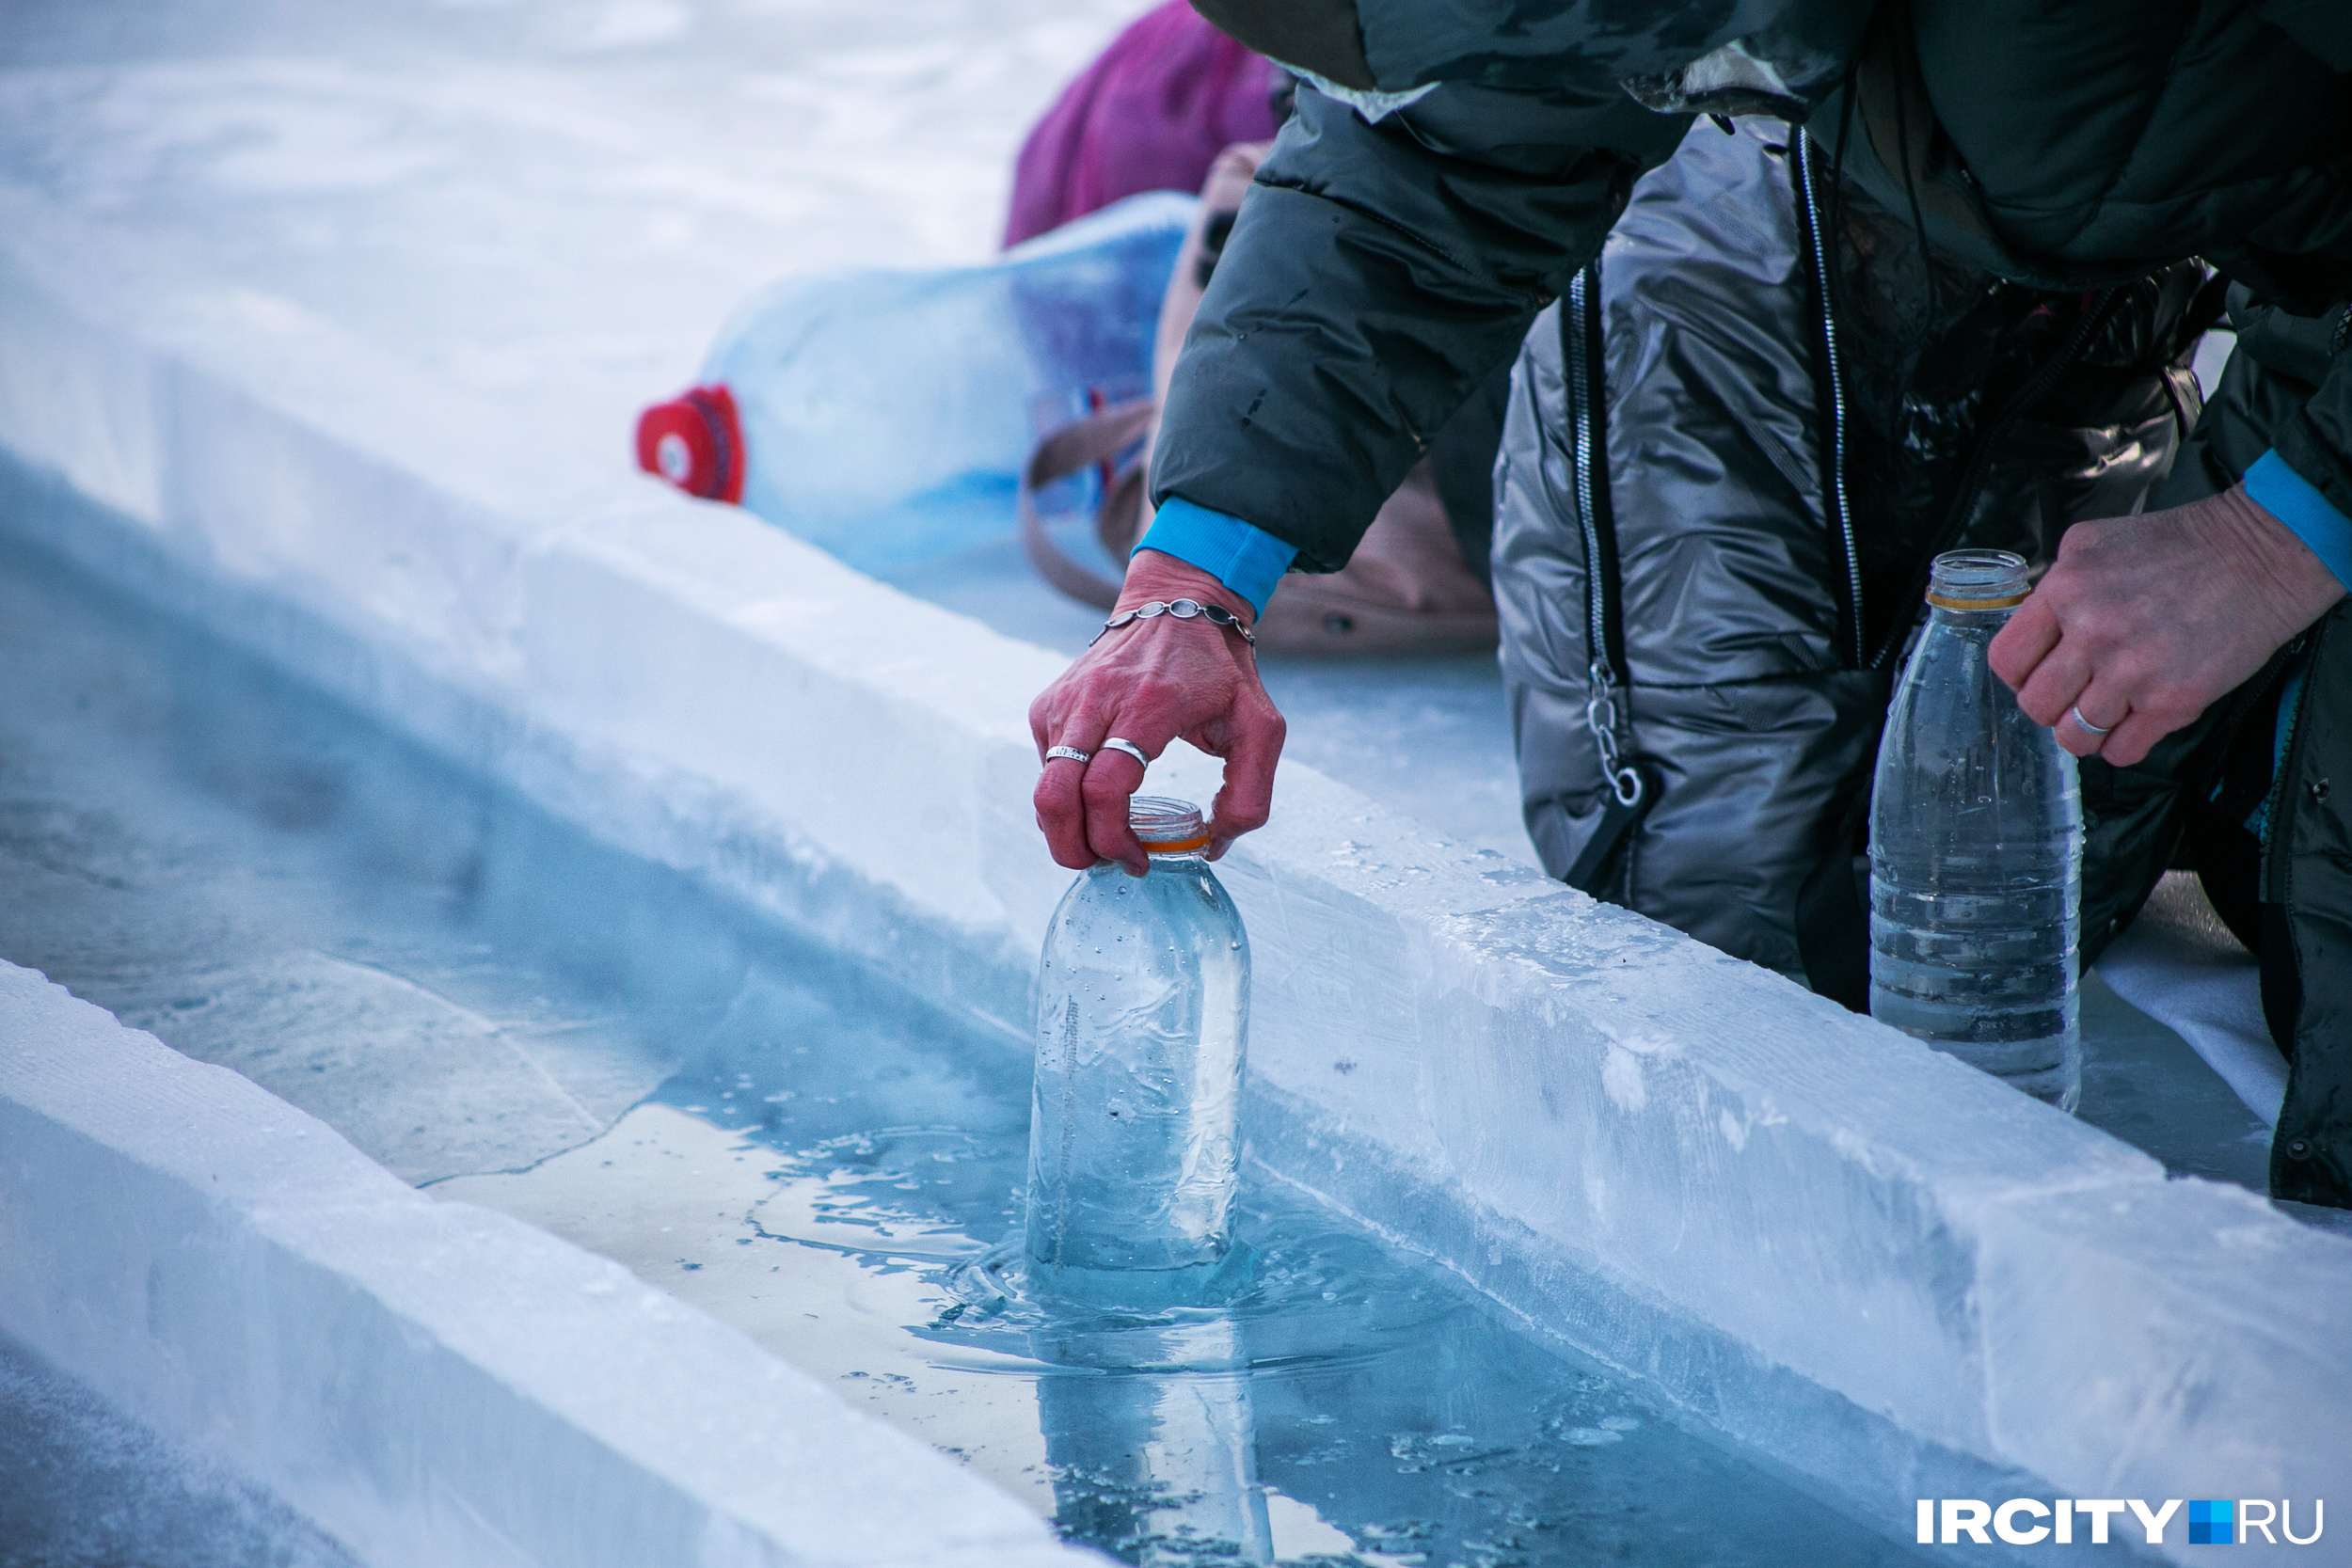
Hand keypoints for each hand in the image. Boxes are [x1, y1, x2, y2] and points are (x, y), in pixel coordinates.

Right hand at [1030, 550, 1285, 873]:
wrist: (1176, 603)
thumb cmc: (1221, 669)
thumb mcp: (1262, 726)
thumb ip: (1251, 795)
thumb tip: (1212, 846)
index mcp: (1148, 705)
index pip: (1105, 788)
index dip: (1113, 839)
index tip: (1139, 861)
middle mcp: (1096, 701)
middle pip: (1056, 797)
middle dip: (1074, 850)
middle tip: (1108, 864)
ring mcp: (1065, 701)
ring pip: (1043, 788)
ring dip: (1067, 830)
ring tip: (1106, 840)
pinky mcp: (1048, 704)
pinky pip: (1045, 769)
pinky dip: (1064, 798)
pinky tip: (1098, 799)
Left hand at [1989, 486, 2346, 766]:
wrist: (2259, 556)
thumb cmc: (2181, 546)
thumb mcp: (2093, 543)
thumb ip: (2054, 586)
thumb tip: (2031, 625)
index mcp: (2064, 592)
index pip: (2006, 661)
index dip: (2018, 675)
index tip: (2035, 675)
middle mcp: (2092, 634)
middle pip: (2036, 706)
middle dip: (2051, 706)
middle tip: (2074, 694)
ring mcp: (2131, 672)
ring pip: (2074, 737)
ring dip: (2086, 730)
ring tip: (2105, 711)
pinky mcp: (2172, 701)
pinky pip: (2122, 751)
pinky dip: (2122, 745)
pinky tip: (2134, 723)